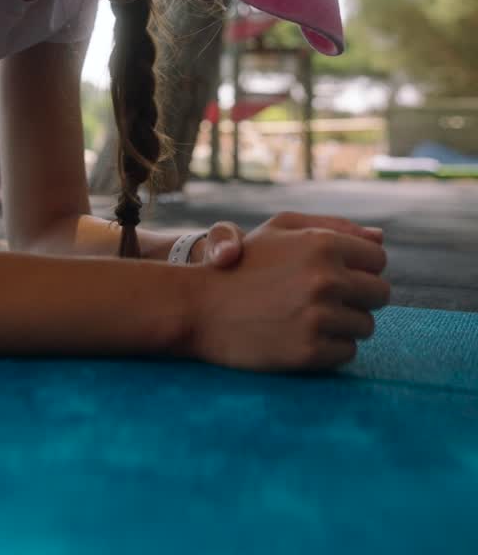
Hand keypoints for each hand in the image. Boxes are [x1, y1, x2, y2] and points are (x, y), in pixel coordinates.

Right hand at [181, 214, 389, 372]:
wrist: (200, 306)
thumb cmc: (244, 262)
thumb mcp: (281, 229)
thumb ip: (334, 227)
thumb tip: (380, 237)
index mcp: (322, 244)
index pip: (378, 259)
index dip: (361, 268)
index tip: (339, 275)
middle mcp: (326, 279)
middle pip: (380, 294)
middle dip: (359, 297)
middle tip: (325, 299)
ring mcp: (319, 317)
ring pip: (366, 326)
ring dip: (344, 324)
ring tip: (308, 317)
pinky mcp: (310, 352)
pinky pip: (347, 353)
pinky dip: (330, 348)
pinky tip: (300, 336)